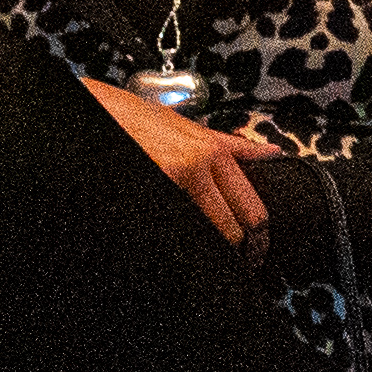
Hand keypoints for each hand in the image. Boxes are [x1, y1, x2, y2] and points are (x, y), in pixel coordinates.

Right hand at [83, 74, 269, 248]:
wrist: (103, 112)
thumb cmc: (140, 119)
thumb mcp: (190, 126)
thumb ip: (232, 146)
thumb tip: (268, 153)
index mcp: (212, 152)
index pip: (251, 207)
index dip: (257, 235)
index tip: (257, 245)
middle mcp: (197, 167)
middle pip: (234, 228)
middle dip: (240, 249)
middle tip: (241, 259)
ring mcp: (173, 183)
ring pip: (209, 233)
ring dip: (213, 245)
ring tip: (216, 250)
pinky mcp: (155, 190)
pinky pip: (183, 226)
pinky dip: (187, 236)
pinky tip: (186, 235)